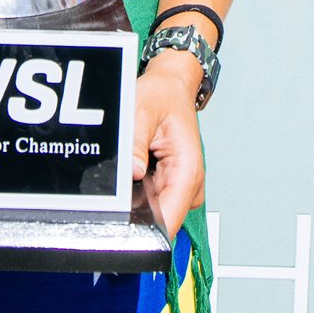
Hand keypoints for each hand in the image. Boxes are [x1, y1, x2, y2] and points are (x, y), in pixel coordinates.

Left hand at [132, 54, 206, 236]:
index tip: (123, 213)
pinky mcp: (173, 185)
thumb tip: (132, 173)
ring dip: (139, 195)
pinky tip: (140, 166)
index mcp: (187, 169)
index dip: (144, 225)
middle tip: (127, 172)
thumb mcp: (140, 112)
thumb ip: (135, 144)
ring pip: (155, 210)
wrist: (170, 87)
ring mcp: (182, 186)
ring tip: (137, 161)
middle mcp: (190, 183)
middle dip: (136, 205)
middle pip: (160, 218)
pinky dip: (142, 188)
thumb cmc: (161, 96)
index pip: (169, 219)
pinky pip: (154, 199)